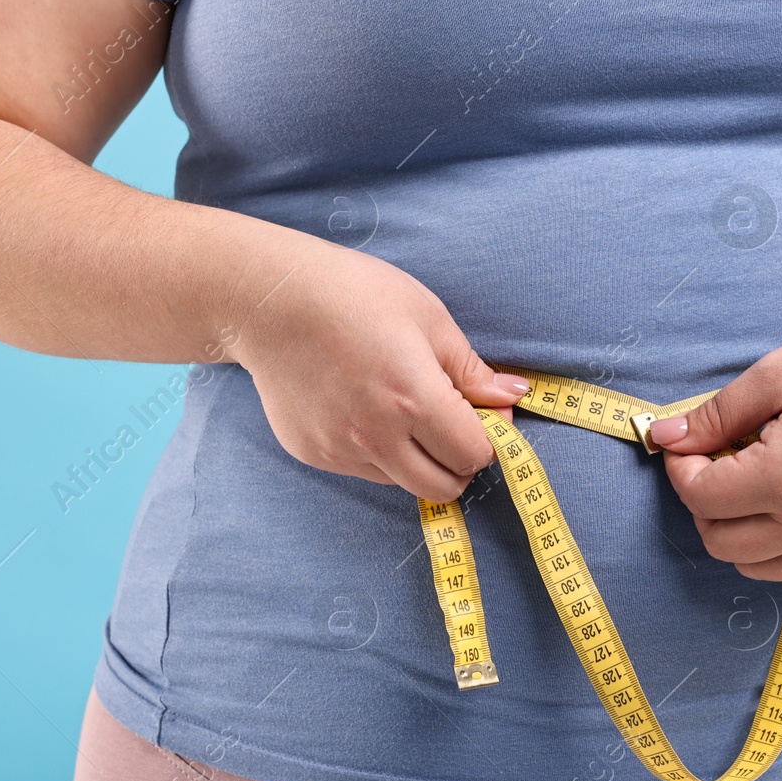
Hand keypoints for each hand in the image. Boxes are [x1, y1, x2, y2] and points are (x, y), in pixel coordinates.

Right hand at [226, 241, 527, 501]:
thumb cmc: (353, 294)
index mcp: (414, 398)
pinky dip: (379, 453)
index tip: (484, 414)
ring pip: (403, 482)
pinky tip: (364, 409)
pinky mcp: (314, 454)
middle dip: (460, 461)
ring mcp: (342, 450)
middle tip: (452, 424)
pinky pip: (364, 470)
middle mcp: (377, 435)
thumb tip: (514, 397)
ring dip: (418, 459)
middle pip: (444, 486)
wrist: (267, 300)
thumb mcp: (427, 317)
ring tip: (402, 409)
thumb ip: (472, 369)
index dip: (489, 438)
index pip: (475, 455)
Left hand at [649, 325, 781, 580]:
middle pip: (717, 538)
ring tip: (744, 480)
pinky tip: (774, 500)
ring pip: (747, 564)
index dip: (679, 467)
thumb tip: (663, 437)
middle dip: (700, 500)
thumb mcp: (777, 374)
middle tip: (713, 459)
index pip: (700, 496)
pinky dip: (764, 546)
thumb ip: (714, 414)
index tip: (686, 441)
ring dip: (729, 528)